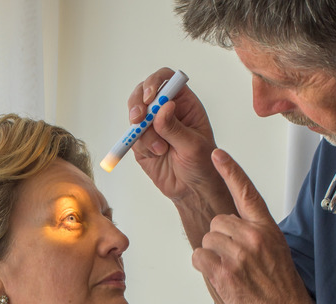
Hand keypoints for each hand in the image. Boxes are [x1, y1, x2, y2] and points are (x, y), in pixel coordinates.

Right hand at [128, 67, 226, 204]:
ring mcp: (152, 126)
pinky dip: (141, 145)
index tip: (149, 97)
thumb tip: (164, 106)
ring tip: (160, 149)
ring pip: (135, 117)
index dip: (155, 83)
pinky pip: (132, 137)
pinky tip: (156, 154)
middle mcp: (166, 111)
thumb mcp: (193, 145)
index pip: (166, 80)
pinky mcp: (142, 142)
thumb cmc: (203, 164)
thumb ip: (175, 127)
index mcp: (184, 103)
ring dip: (143, 133)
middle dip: (137, 105)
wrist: (193, 190)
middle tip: (138, 120)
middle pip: (142, 93)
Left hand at [191, 149, 314, 303]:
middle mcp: (253, 236)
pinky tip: (224, 279)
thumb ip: (254, 233)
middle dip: (220, 240)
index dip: (230, 171)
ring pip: (206, 240)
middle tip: (238, 262)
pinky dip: (205, 268)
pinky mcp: (224, 271)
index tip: (218, 154)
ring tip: (234, 273)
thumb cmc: (282, 289)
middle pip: (216, 221)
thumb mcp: (276, 250)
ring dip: (213, 256)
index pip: (246, 192)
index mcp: (266, 228)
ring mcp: (238, 253)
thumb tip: (232, 227)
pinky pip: (199, 257)